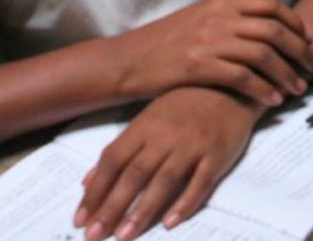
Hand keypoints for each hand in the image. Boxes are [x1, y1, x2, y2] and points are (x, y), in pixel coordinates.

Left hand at [74, 87, 258, 240]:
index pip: (113, 159)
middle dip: (112, 207)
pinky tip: (170, 222)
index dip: (96, 190)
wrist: (231, 87)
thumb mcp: (149, 119)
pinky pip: (200, 182)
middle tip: (94, 235)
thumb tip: (89, 181)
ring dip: (142, 210)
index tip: (80, 218)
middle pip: (134, 174)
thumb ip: (120, 150)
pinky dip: (185, 202)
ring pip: (164, 180)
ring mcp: (193, 144)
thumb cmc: (186, 104)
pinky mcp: (217, 154)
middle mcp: (166, 134)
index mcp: (145, 125)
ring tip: (124, 235)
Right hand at [107, 0, 312, 106]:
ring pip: (262, 54)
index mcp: (220, 4)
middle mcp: (218, 18)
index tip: (308, 40)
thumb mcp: (198, 20)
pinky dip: (263, 89)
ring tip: (297, 89)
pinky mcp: (198, 65)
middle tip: (312, 67)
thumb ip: (227, 20)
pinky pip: (242, 77)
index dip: (294, 23)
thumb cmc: (163, 44)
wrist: (128, 60)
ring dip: (286, 73)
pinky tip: (272, 100)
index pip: (269, 6)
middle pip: (273, 29)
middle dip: (298, 50)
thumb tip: (261, 29)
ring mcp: (208, 40)